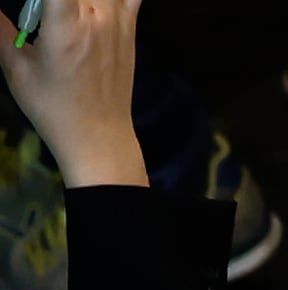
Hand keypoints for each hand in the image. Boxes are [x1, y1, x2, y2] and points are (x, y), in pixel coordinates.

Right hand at [1, 0, 144, 187]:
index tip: (32, 7)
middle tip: (41, 14)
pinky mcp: (131, 27)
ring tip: (61, 12)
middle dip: (52, 0)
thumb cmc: (52, 106)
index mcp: (66, 23)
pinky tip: (94, 4)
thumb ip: (0, 27)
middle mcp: (97, 15)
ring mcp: (119, 19)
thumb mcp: (15, 66)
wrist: (98, 135)